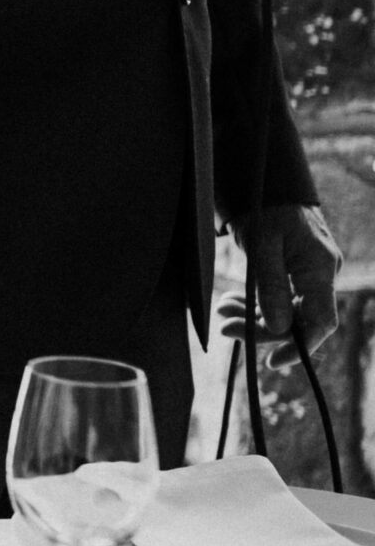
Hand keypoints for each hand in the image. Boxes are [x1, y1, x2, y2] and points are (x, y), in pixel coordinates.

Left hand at [217, 204, 342, 360]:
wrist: (268, 183)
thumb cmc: (266, 207)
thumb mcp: (262, 245)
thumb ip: (271, 286)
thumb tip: (279, 328)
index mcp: (320, 270)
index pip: (322, 322)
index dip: (300, 347)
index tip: (271, 362)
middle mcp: (321, 276)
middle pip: (298, 320)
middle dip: (261, 329)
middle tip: (225, 328)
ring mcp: (310, 275)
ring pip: (286, 312)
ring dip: (253, 317)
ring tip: (223, 311)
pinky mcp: (296, 273)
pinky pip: (280, 299)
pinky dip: (255, 305)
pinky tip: (232, 303)